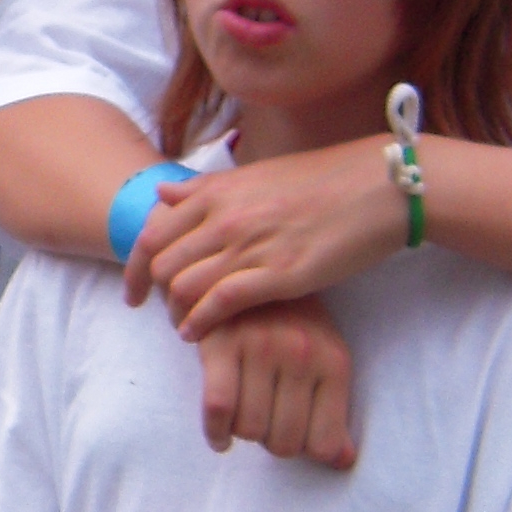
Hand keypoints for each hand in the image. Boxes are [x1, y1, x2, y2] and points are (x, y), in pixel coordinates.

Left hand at [132, 142, 401, 335]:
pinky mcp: (278, 274)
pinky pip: (219, 303)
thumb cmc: (321, 181)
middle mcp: (225, 217)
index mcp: (217, 192)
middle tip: (160, 314)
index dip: (133, 268)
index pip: (152, 234)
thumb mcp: (255, 176)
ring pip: (184, 286)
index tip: (134, 291)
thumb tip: (163, 194)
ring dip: (176, 313)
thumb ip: (206, 189)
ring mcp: (250, 245)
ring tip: (184, 325)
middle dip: (152, 295)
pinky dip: (200, 323)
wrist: (378, 187)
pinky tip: (199, 335)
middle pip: (161, 265)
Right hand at [194, 298, 356, 467]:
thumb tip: (341, 462)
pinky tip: (220, 436)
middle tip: (265, 423)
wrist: (247, 272)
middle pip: (284, 443)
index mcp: (333, 363)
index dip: (305, 451)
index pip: (322, 444)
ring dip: (244, 433)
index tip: (293, 438)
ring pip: (249, 430)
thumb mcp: (325, 361)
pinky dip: (216, 433)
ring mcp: (261, 349)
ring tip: (245, 415)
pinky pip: (218, 410)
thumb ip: (334, 413)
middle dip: (271, 442)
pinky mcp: (221, 345)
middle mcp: (301, 356)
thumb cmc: (292, 325)